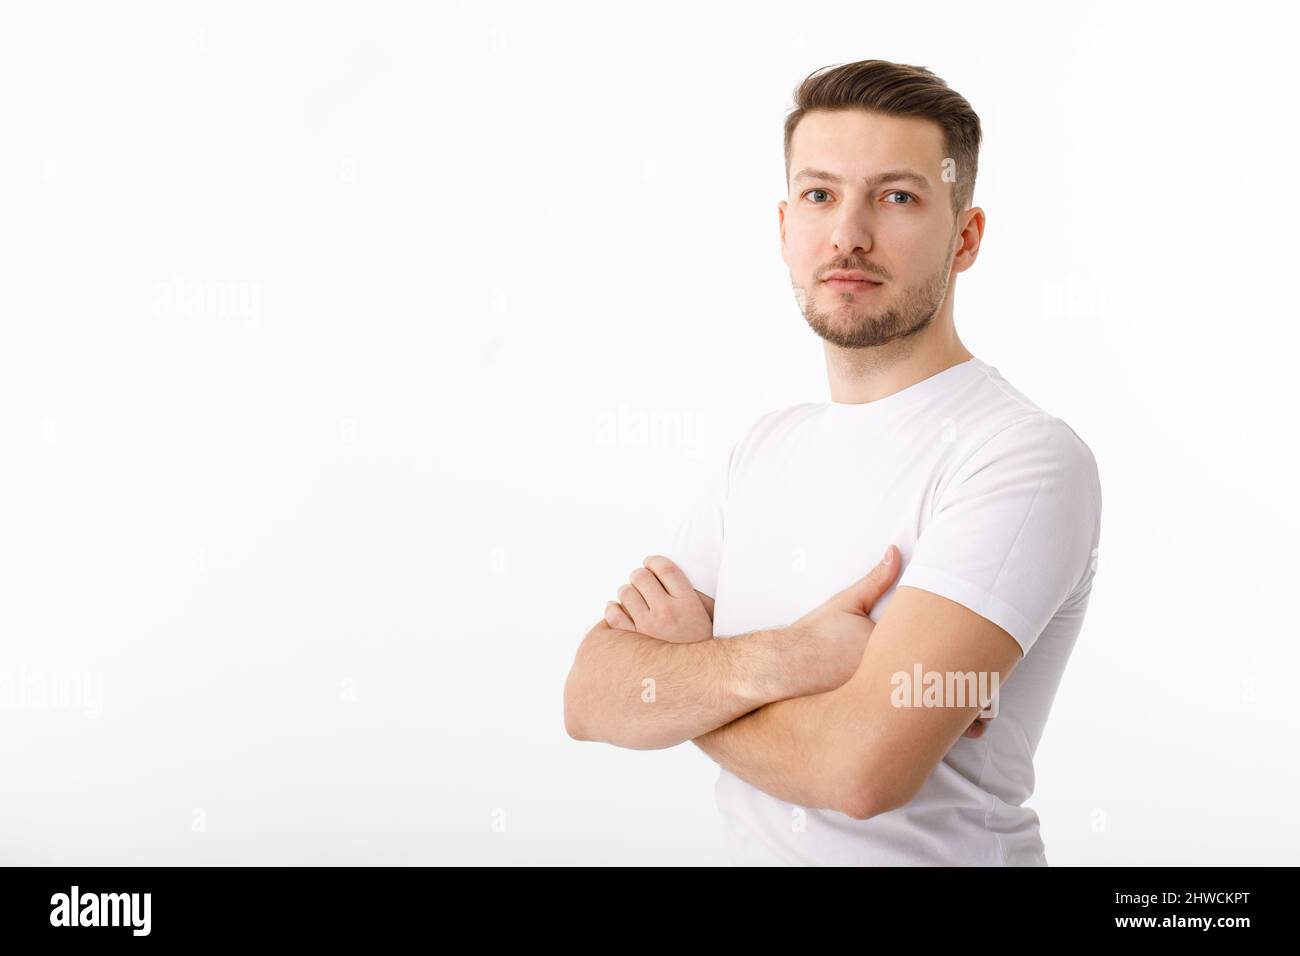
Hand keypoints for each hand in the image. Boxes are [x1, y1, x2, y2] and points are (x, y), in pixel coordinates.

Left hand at [604, 555, 712, 643]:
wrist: (699, 679)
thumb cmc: (701, 647)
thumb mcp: (709, 617)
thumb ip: (696, 594)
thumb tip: (673, 577)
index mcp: (688, 603)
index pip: (665, 568)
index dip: (654, 561)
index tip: (651, 563)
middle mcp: (666, 613)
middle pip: (641, 576)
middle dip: (639, 575)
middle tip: (641, 580)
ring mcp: (647, 628)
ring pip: (625, 593)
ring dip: (627, 591)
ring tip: (632, 597)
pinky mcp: (632, 642)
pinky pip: (613, 616)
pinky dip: (612, 609)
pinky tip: (617, 609)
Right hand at [788, 544, 991, 737]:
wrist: (780, 670)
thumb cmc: (814, 637)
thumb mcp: (845, 604)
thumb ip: (874, 579)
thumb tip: (895, 550)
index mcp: (890, 649)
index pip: (939, 657)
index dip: (969, 667)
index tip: (991, 671)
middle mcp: (886, 680)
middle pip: (938, 693)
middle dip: (968, 704)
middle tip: (990, 713)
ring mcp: (875, 704)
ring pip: (924, 719)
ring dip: (948, 725)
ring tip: (975, 729)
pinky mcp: (863, 721)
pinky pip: (900, 731)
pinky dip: (921, 736)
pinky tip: (934, 740)